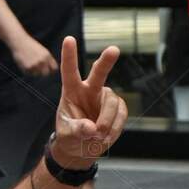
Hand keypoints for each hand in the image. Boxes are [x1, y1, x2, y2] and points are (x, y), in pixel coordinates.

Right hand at [11, 34, 57, 75]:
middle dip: (42, 72)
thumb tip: (50, 70)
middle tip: (37, 69)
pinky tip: (24, 62)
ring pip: (37, 74)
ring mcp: (35, 65)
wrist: (19, 42)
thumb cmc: (30, 46)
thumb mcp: (42, 51)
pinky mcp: (28, 68)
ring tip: (29, 63)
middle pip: (46, 73)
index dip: (51, 70)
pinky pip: (29, 73)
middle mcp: (43, 61)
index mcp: (48, 56)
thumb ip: (48, 60)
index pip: (54, 68)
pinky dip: (27, 70)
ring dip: (34, 71)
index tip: (47, 70)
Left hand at [49, 37, 126, 169]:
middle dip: (106, 61)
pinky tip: (106, 135)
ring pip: (112, 103)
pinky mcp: (118, 107)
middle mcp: (89, 89)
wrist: (82, 148)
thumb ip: (76, 130)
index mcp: (71, 91)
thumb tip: (91, 128)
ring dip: (106, 122)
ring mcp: (105, 97)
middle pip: (99, 73)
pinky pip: (122, 114)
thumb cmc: (69, 136)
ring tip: (97, 136)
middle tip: (114, 50)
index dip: (69, 56)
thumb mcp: (66, 135)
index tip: (69, 39)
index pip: (69, 71)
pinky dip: (115, 128)